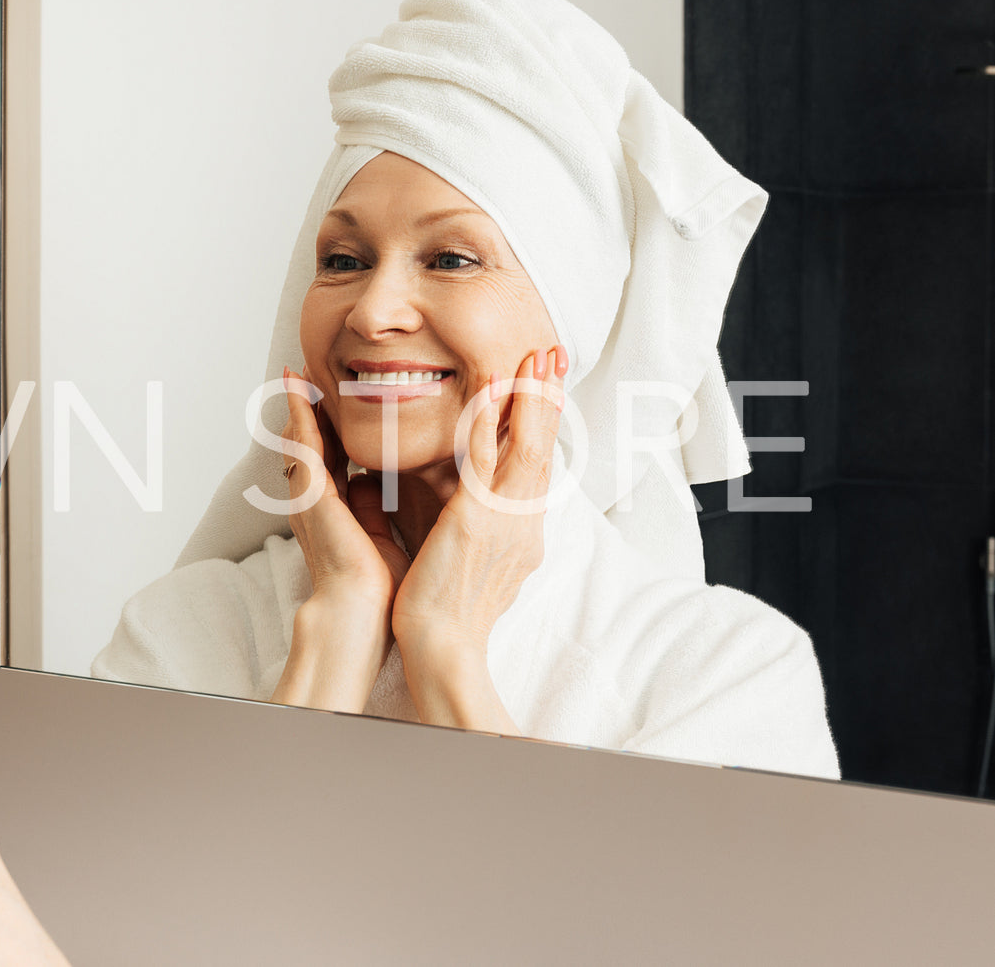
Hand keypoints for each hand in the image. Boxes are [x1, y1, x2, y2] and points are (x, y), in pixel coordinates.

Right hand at [269, 366, 407, 710]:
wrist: (359, 610)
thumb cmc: (375, 586)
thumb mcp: (378, 535)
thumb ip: (372, 508)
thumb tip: (373, 484)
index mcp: (332, 509)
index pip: (329, 458)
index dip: (329, 429)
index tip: (332, 401)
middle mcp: (314, 498)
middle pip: (309, 442)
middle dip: (309, 409)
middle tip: (308, 374)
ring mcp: (307, 494)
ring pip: (300, 437)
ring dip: (299, 404)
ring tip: (299, 371)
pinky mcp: (310, 492)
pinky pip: (302, 443)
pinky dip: (300, 413)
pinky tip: (299, 387)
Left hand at [392, 345, 566, 731]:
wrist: (442, 643)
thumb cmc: (444, 603)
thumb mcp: (464, 549)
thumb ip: (463, 514)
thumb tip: (449, 487)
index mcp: (521, 526)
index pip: (537, 462)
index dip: (544, 419)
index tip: (546, 381)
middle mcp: (523, 519)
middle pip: (544, 445)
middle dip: (550, 396)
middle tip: (555, 351)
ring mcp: (505, 517)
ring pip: (527, 444)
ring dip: (533, 396)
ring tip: (539, 355)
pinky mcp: (479, 518)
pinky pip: (489, 458)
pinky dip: (492, 419)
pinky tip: (493, 387)